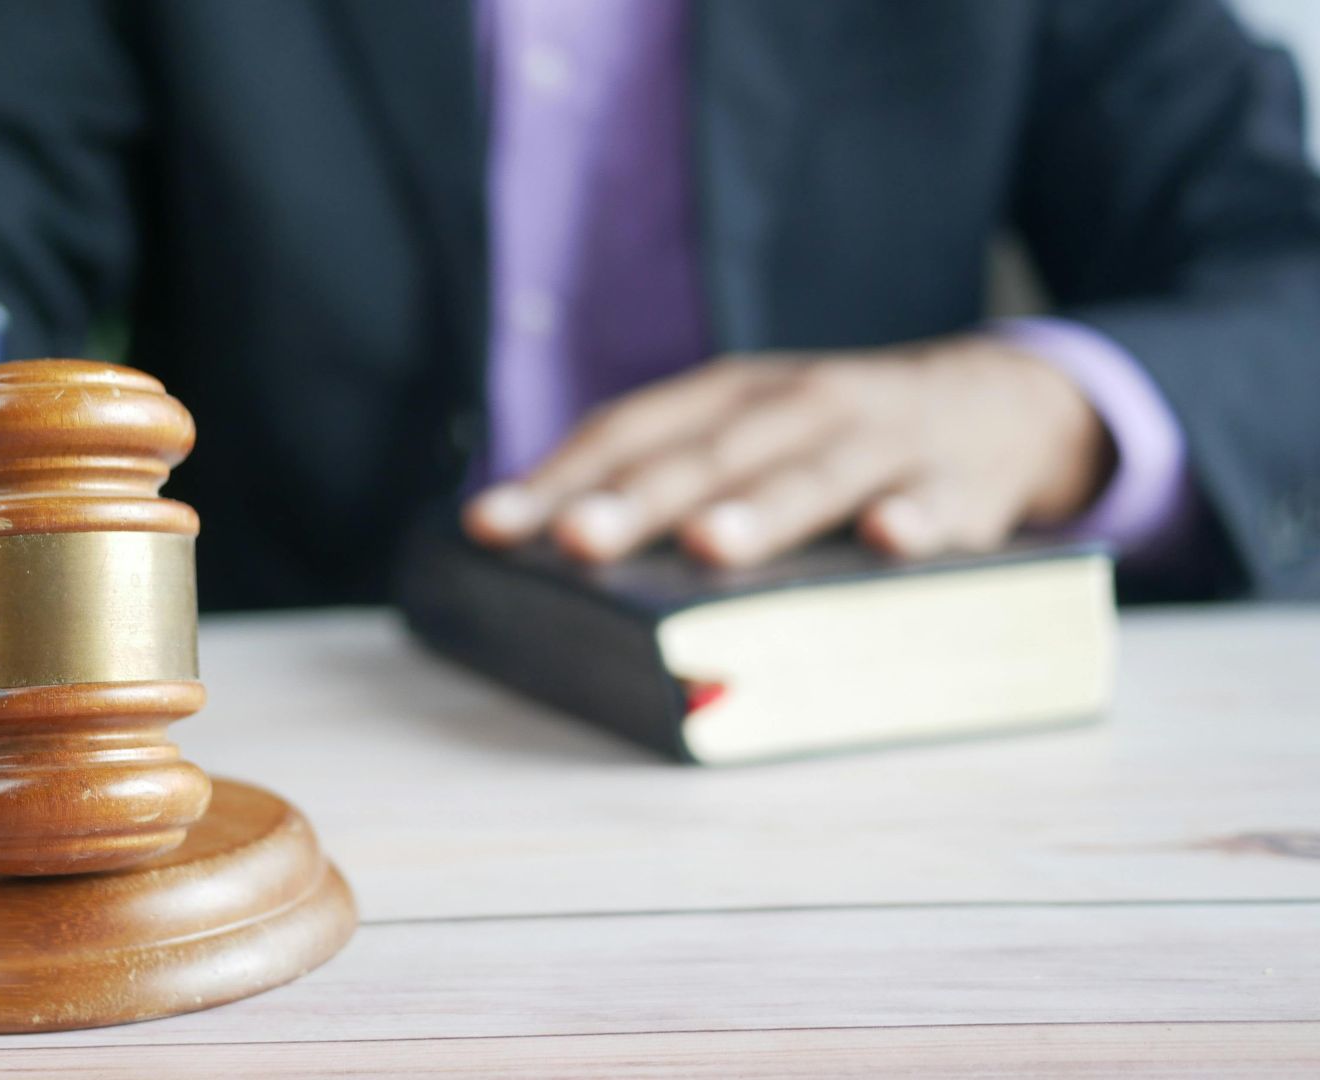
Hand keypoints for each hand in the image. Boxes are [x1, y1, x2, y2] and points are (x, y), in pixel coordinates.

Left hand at [463, 336, 1108, 566]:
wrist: (1004, 404)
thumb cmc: (839, 442)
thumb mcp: (753, 439)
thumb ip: (674, 480)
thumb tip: (555, 547)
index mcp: (732, 396)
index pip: (632, 430)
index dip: (561, 475)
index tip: (489, 525)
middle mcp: (797, 404)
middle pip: (707, 455)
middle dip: (638, 499)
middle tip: (574, 540)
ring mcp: (880, 440)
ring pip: (812, 476)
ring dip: (761, 510)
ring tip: (707, 545)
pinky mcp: (960, 483)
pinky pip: (938, 505)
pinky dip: (916, 519)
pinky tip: (889, 540)